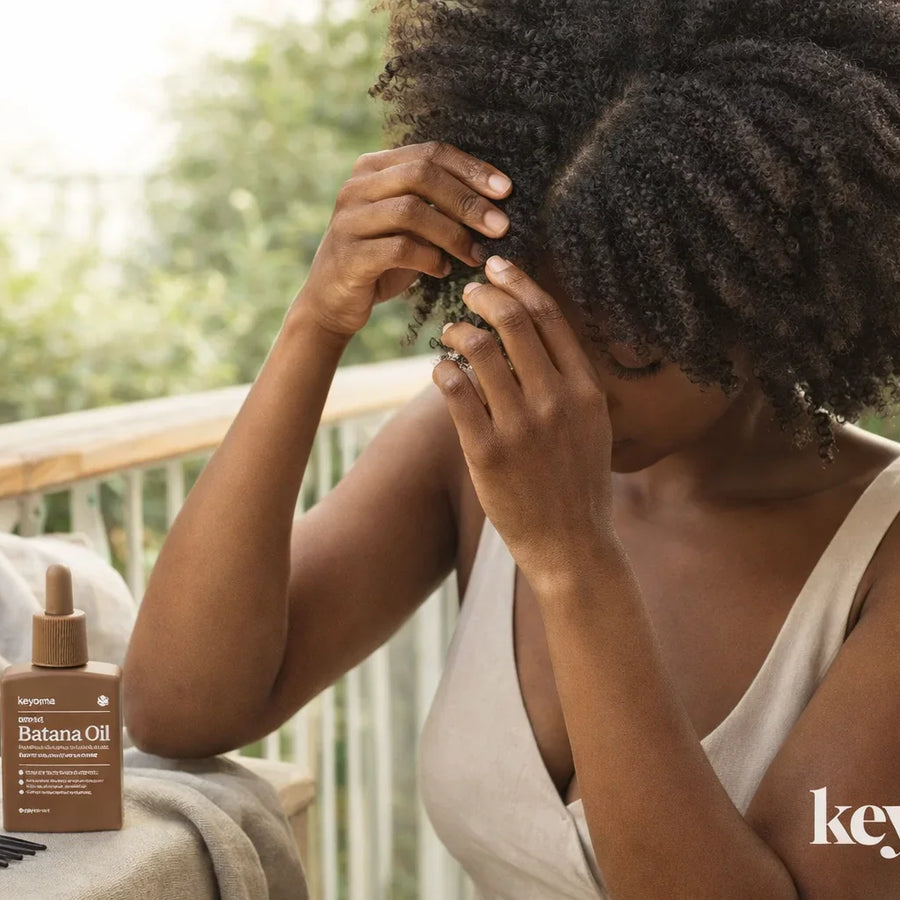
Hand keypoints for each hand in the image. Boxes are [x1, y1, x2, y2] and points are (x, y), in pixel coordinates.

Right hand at [294, 141, 512, 338]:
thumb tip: (495, 200)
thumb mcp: (409, 227)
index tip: (506, 190)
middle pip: (422, 174)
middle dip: (467, 200)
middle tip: (500, 226)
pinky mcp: (349, 255)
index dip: (472, 169)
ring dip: (453, 233)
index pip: (430, 153)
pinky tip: (443, 271)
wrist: (332, 302)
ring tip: (475, 254)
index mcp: (373, 168)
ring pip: (411, 210)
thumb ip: (436, 206)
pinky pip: (399, 249)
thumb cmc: (381, 261)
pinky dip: (429, 259)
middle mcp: (356, 186)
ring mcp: (349, 220)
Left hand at [433, 256, 619, 592]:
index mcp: (584, 389)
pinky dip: (443, 370)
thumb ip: (572, 382)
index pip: (550, 316)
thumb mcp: (593, 426)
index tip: (499, 268)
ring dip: (457, 331)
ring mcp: (521, 427)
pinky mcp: (487, 453)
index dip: (520, 283)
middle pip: (514, 321)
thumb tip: (543, 336)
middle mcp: (555, 400)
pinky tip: (440, 369)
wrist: (572, 545)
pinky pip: (456, 392)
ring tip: (449, 334)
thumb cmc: (579, 483)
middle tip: (467, 289)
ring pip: (479, 350)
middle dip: (485, 293)